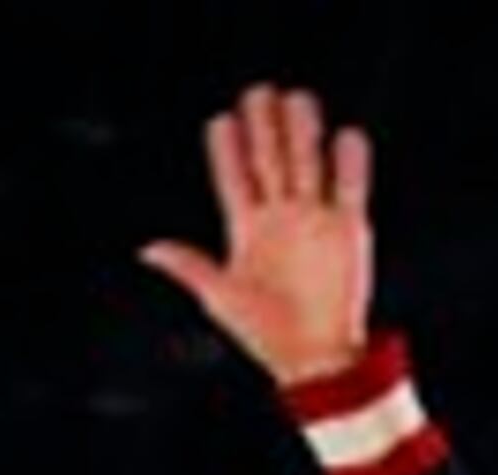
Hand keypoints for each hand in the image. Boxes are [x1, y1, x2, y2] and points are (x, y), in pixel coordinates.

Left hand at [138, 84, 374, 384]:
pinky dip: (350, 164)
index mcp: (248, 231)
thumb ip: (189, 266)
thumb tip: (147, 249)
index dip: (227, 151)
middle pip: (272, 161)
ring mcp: (315, 222)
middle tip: (260, 93)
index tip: (221, 122)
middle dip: (265, 128)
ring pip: (308, 165)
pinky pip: (351, 189)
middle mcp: (281, 219)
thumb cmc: (265, 334)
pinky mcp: (348, 231)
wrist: (315, 358)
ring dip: (303, 134)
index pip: (235, 179)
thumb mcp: (220, 297)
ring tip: (297, 100)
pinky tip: (346, 136)